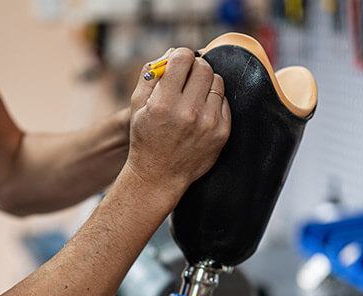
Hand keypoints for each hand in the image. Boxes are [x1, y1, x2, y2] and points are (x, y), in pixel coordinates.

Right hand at [124, 48, 230, 202]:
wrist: (159, 176)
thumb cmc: (145, 138)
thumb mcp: (137, 105)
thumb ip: (150, 75)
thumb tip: (172, 53)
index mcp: (164, 103)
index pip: (183, 57)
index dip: (181, 56)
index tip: (178, 64)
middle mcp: (188, 112)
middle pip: (203, 67)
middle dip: (194, 68)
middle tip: (186, 79)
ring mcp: (208, 123)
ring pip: (217, 81)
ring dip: (206, 83)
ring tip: (193, 96)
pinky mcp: (222, 132)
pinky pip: (224, 101)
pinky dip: (214, 101)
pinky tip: (201, 112)